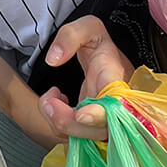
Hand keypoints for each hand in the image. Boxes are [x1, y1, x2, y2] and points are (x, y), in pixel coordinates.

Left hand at [37, 16, 133, 140]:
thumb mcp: (88, 28)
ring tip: (52, 96)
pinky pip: (74, 137)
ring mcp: (106, 121)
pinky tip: (59, 103)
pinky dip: (58, 123)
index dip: (100, 114)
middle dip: (66, 120)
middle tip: (49, 99)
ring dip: (57, 121)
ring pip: (83, 138)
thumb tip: (54, 59)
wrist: (106, 62)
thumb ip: (70, 36)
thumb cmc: (100, 46)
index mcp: (117, 79)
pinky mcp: (94, 128)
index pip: (117, 103)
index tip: (81, 114)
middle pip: (97, 130)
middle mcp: (117, 106)